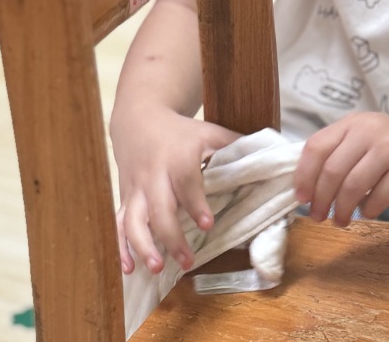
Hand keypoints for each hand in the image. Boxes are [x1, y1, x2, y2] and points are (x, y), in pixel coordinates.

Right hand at [112, 108, 238, 274]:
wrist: (138, 119)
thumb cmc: (180, 132)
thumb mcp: (208, 132)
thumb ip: (234, 146)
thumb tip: (270, 158)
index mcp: (177, 157)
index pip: (186, 182)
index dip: (195, 203)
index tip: (208, 224)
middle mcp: (154, 174)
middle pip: (159, 208)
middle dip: (171, 236)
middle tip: (187, 260)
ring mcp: (136, 188)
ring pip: (133, 220)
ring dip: (143, 245)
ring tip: (156, 267)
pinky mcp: (124, 198)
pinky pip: (118, 224)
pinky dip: (121, 247)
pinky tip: (128, 268)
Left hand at [293, 112, 388, 226]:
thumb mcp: (365, 135)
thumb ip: (339, 151)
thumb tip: (307, 186)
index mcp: (353, 123)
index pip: (317, 146)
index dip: (304, 175)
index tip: (301, 197)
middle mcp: (369, 132)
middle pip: (332, 171)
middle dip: (321, 199)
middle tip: (318, 216)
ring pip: (352, 187)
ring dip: (342, 210)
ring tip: (340, 220)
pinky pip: (377, 199)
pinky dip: (367, 211)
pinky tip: (367, 211)